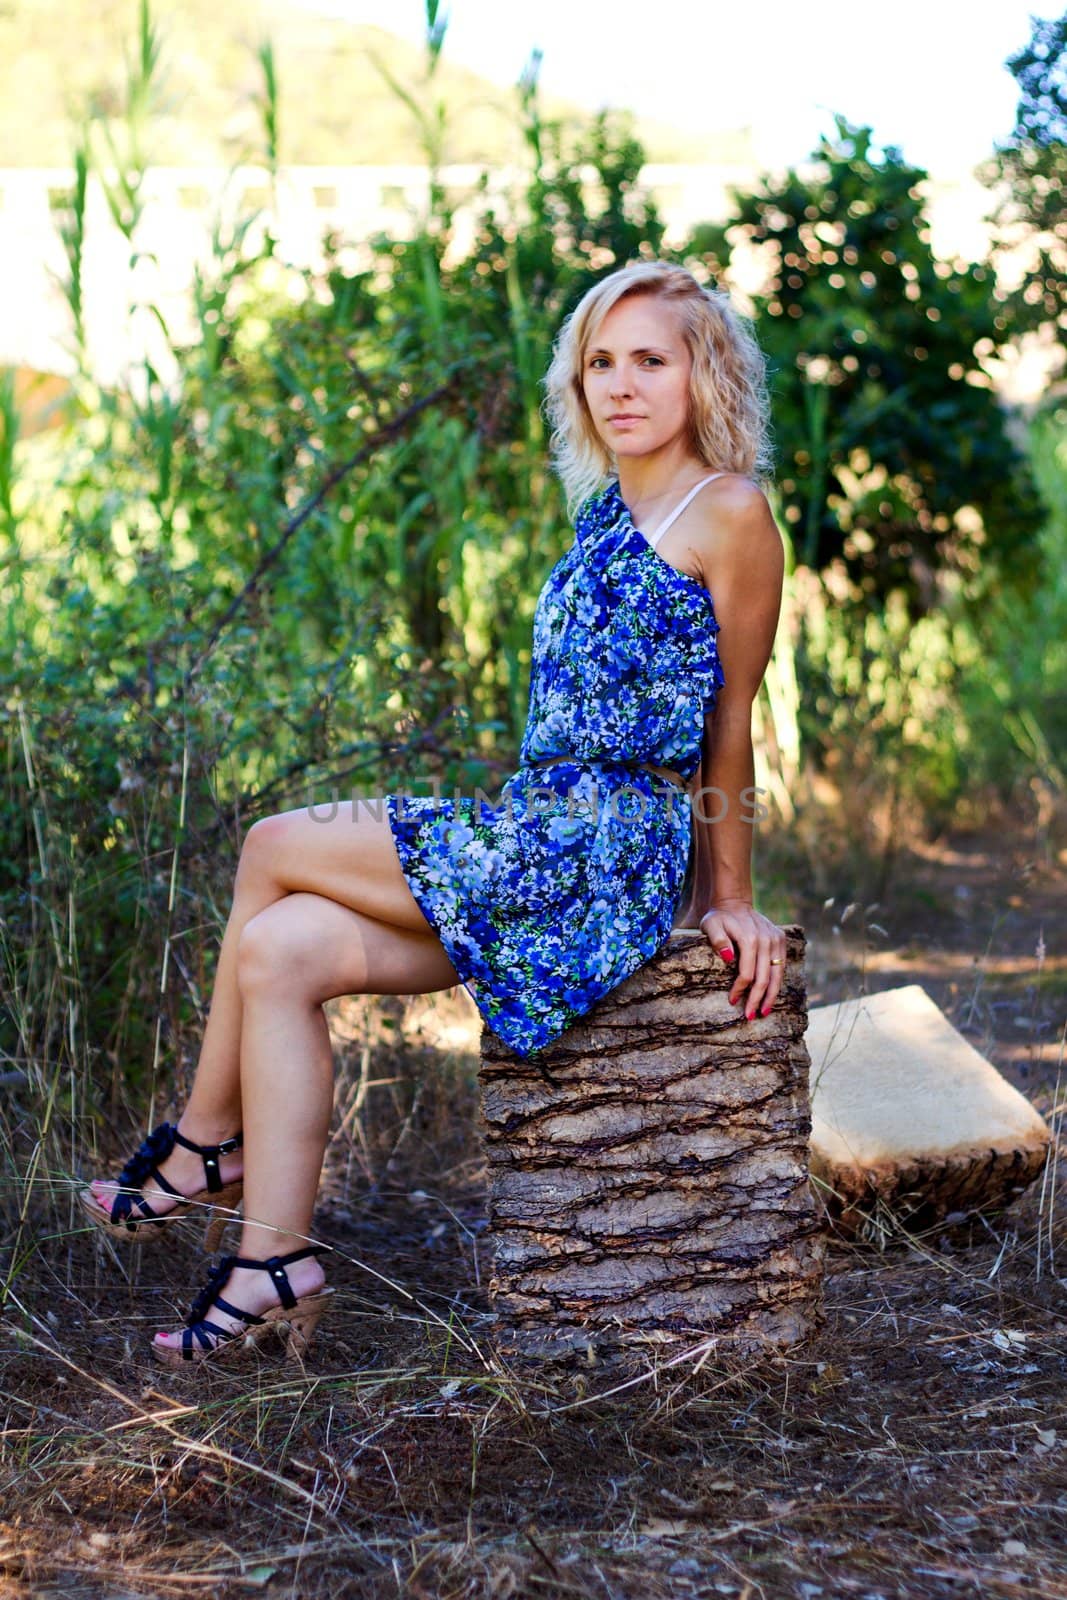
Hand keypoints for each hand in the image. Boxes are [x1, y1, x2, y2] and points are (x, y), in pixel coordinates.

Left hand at [696, 898, 786, 1019]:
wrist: (734, 903)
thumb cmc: (719, 918)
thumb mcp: (710, 925)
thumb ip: (717, 940)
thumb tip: (728, 958)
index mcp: (750, 938)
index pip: (747, 973)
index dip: (740, 990)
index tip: (732, 1001)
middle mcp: (766, 940)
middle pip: (764, 977)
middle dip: (757, 999)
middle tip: (750, 1016)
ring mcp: (776, 940)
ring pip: (777, 974)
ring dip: (770, 995)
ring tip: (764, 1011)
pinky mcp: (780, 940)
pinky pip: (781, 966)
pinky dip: (777, 982)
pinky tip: (771, 995)